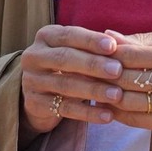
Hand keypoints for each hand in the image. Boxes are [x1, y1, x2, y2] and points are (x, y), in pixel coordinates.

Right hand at [19, 25, 125, 142]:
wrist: (42, 93)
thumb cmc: (69, 64)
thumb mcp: (78, 51)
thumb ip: (95, 47)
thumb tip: (120, 42)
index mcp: (46, 36)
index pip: (69, 35)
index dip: (91, 40)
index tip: (113, 46)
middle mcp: (34, 56)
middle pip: (65, 58)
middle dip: (93, 64)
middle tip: (117, 70)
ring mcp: (31, 81)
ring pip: (65, 85)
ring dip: (93, 90)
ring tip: (116, 94)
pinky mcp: (35, 104)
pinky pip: (65, 109)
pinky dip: (88, 113)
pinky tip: (107, 115)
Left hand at [101, 27, 151, 147]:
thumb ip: (143, 39)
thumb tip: (108, 36)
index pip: (133, 54)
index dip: (108, 54)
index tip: (92, 52)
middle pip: (129, 79)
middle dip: (103, 75)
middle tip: (83, 72)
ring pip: (130, 102)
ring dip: (107, 96)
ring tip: (92, 88)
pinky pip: (139, 121)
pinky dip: (119, 114)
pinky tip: (109, 106)